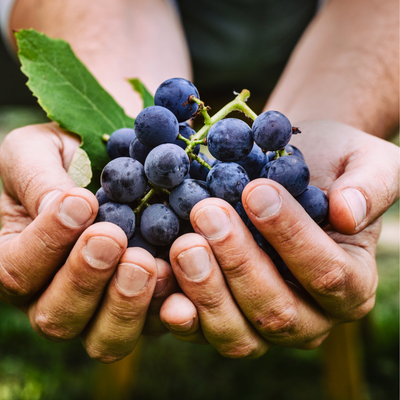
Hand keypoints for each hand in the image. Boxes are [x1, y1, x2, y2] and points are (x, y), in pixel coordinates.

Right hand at [0, 123, 177, 361]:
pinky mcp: (145, 307)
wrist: (104, 168)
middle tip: (112, 238)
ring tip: (145, 262)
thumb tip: (63, 207)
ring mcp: (103, 309)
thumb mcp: (36, 152)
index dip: (48, 242)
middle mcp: (56, 297)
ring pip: (106, 338)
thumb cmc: (60, 160)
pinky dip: (169, 309)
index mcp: (20, 262)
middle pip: (59, 317)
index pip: (19, 271)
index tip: (82, 202)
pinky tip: (181, 280)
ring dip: (126, 304)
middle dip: (86, 280)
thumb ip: (38, 179)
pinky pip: (155, 324)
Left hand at [160, 120, 398, 356]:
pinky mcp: (223, 317)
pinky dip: (179, 312)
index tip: (256, 191)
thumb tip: (349, 213)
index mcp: (350, 284)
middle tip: (208, 213)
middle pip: (276, 311)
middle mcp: (309, 316)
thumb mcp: (365, 163)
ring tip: (183, 242)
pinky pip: (200, 329)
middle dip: (239, 263)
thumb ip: (370, 187)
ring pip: (237, 333)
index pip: (326, 273)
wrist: (288, 171)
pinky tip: (160, 280)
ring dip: (205, 290)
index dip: (290, 236)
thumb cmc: (329, 167)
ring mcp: (262, 325)